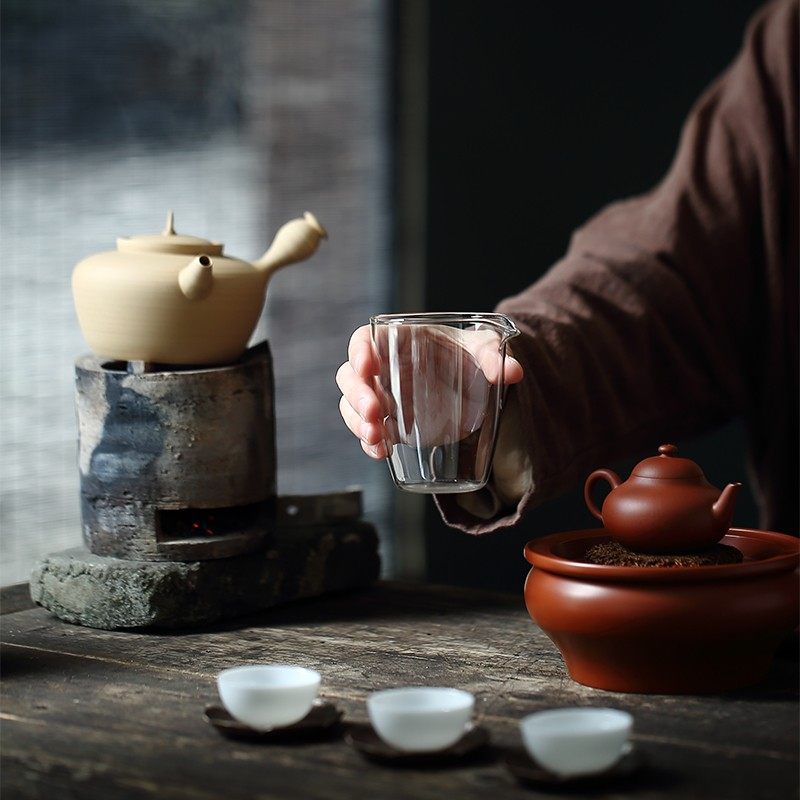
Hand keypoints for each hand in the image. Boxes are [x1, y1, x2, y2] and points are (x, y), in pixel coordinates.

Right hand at [336, 324, 522, 458]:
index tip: (368, 367)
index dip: (359, 352)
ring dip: (358, 423)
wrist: (474, 384)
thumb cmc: (469, 356)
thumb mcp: (482, 350)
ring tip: (377, 438)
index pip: (365, 339)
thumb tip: (512, 372)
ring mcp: (382, 397)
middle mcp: (383, 369)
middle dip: (357, 396)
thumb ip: (493, 357)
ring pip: (351, 406)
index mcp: (398, 341)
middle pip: (350, 377)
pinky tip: (380, 453)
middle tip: (374, 413)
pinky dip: (370, 444)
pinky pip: (367, 432)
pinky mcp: (389, 423)